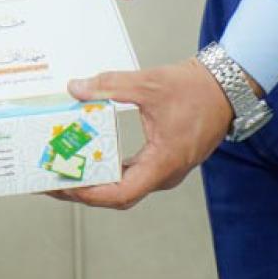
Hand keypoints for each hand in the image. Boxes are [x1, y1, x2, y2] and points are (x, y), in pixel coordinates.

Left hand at [52, 61, 233, 208]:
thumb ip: (110, 85)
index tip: (64, 186)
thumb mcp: (149, 84)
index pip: (121, 193)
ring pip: (123, 186)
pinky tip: (89, 158)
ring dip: (94, 181)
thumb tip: (77, 88)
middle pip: (117, 195)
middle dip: (83, 190)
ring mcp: (164, 169)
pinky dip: (108, 169)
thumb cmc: (196, 90)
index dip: (89, 193)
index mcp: (163, 164)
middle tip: (51, 181)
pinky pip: (131, 173)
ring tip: (63, 171)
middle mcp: (163, 174)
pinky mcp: (162, 160)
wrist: (226, 87)